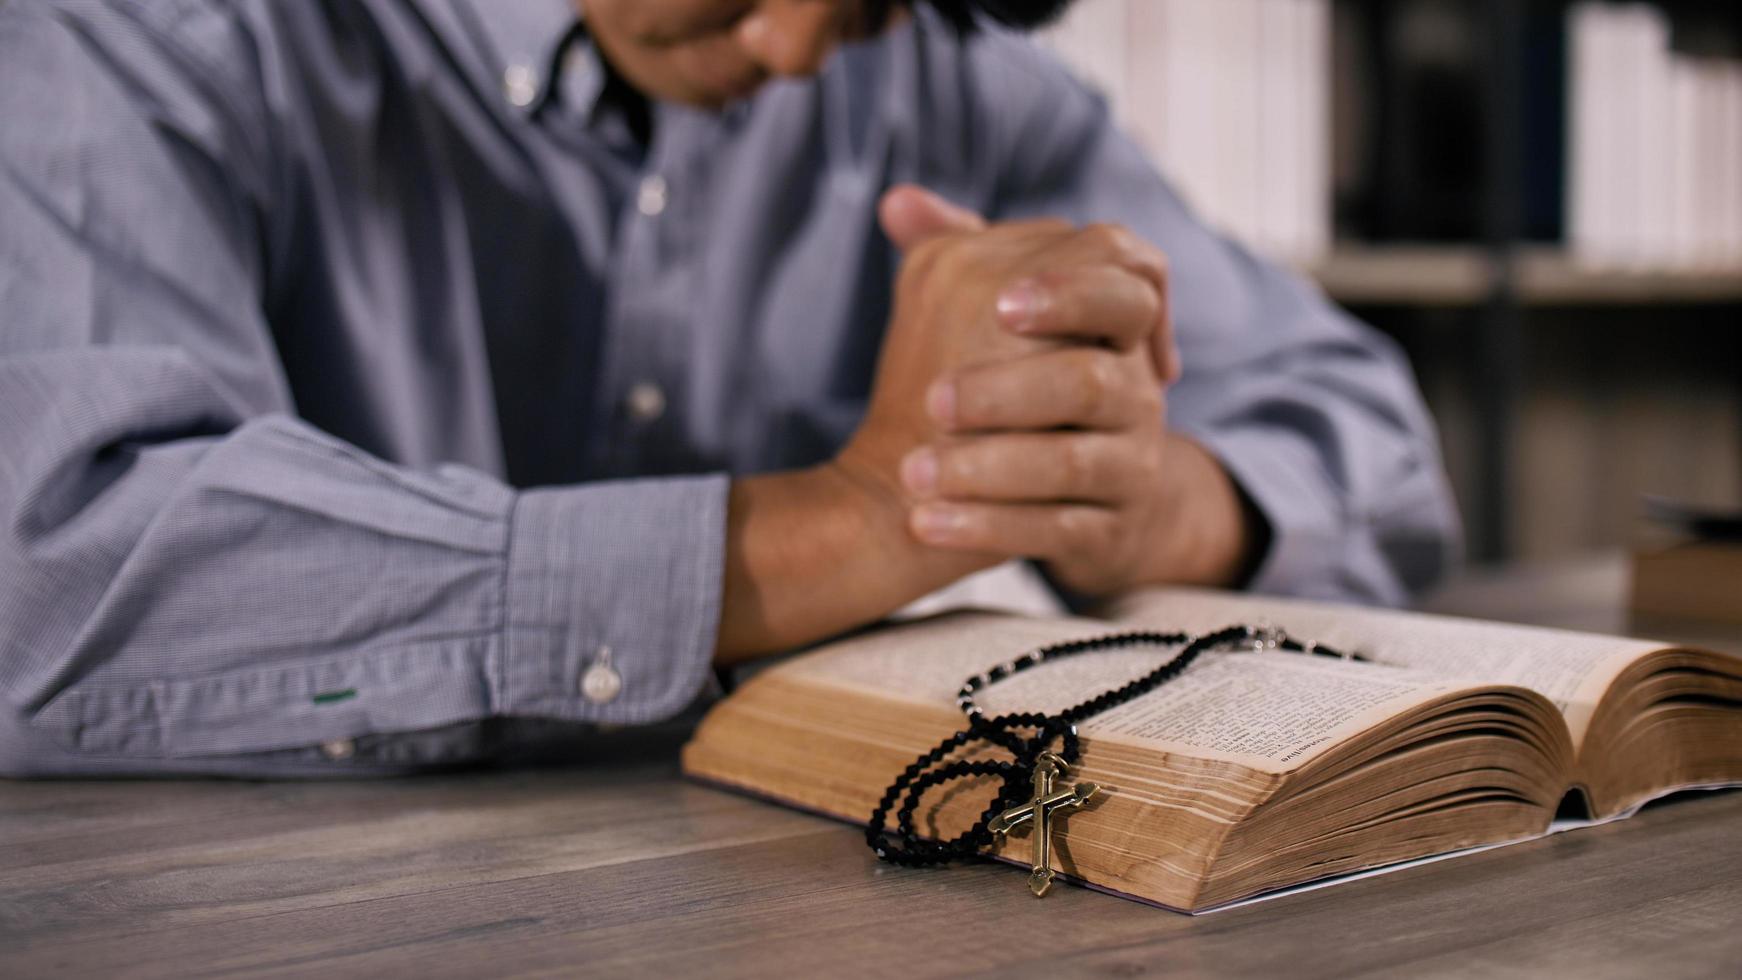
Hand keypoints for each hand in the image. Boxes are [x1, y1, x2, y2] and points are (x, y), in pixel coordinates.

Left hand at [835, 188, 1177, 566]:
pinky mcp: (1109, 532)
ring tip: (915, 474)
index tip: (999, 306)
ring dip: (987, 467)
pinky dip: (987, 528)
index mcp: (1115, 326)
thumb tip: (898, 202)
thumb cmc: (1020, 387)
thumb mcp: (994, 314)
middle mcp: (1136, 394)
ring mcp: (1130, 466)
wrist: (1059, 494)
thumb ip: (958, 252)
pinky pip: (1055, 532)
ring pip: (1071, 463)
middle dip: (1007, 390)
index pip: (1129, 282)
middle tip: (934, 401)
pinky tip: (925, 523)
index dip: (1070, 291)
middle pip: (1091, 381)